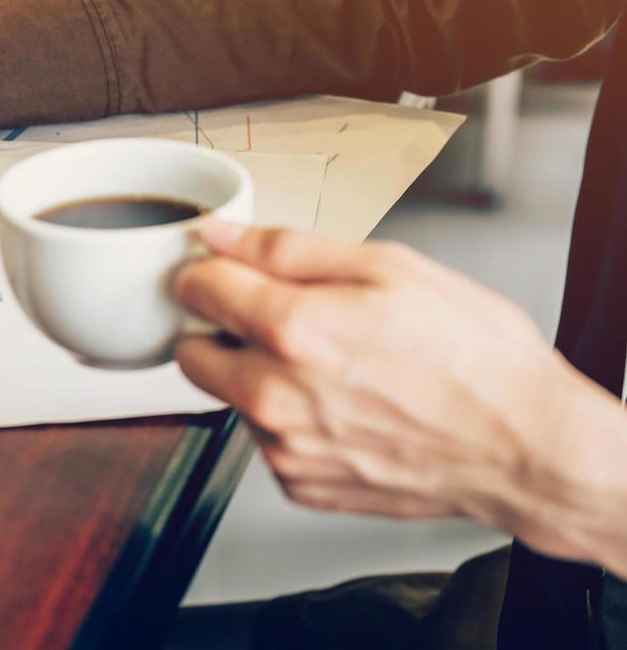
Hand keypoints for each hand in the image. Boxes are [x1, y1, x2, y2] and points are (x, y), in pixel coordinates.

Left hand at [173, 222, 626, 571]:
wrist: (526, 450)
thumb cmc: (475, 358)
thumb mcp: (388, 267)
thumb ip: (285, 248)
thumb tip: (219, 234)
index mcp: (293, 330)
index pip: (194, 287)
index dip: (210, 270)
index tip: (227, 271)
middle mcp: (275, 396)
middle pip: (192, 351)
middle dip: (222, 330)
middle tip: (283, 321)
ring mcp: (284, 447)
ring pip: (230, 398)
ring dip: (260, 378)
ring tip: (335, 369)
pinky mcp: (297, 484)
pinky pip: (265, 439)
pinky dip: (290, 422)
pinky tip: (344, 408)